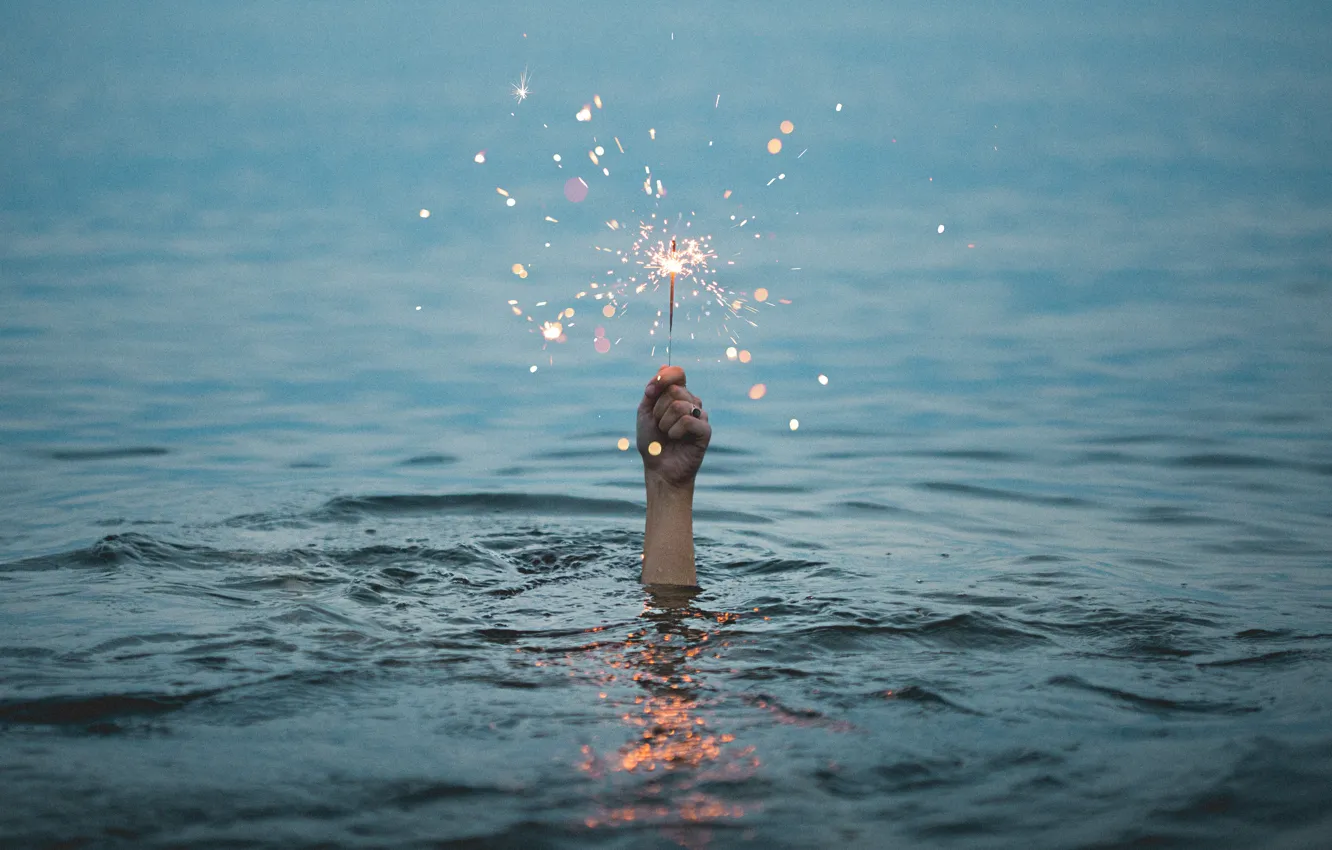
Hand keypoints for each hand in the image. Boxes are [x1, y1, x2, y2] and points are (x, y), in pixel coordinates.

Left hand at [636, 366, 710, 487]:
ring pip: (680, 405)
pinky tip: (676, 439)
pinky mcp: (706, 430)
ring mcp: (700, 416)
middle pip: (674, 390)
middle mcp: (692, 402)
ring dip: (664, 422)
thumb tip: (664, 366)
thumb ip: (653, 390)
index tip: (650, 392)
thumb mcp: (645, 412)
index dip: (664, 377)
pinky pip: (688, 420)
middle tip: (659, 424)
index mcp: (678, 395)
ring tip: (667, 434)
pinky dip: (674, 431)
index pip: (678, 372)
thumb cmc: (652, 442)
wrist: (659, 469)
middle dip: (658, 409)